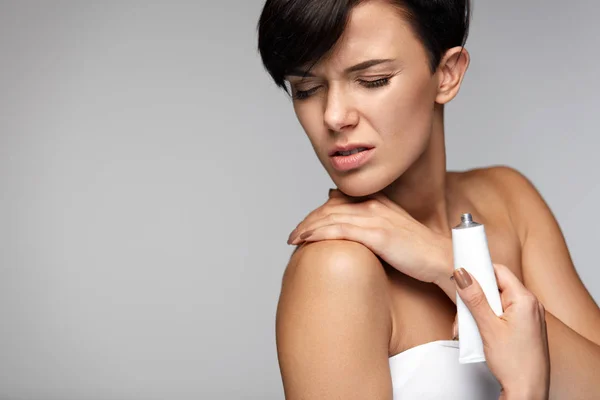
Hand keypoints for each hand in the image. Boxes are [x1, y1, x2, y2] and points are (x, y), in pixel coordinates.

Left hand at [287, 189, 451, 283]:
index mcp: (378, 203)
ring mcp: (376, 218)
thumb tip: (348, 215)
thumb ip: (371, 221)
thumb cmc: (418, 251)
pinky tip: (304, 240)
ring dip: (308, 227)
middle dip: (308, 221)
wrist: (442, 260)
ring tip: (293, 239)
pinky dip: (318, 233)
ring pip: (331, 217)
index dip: (318, 214)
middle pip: (330, 208)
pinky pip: (340, 230)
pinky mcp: (378, 234)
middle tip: (293, 235)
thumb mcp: (392, 230)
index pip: (338, 202)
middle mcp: (375, 205)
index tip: (304, 227)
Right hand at [452, 264, 549, 399]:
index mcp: (525, 300)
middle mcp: (531, 305)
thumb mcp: (488, 327)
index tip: (463, 274)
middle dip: (476, 299)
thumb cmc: (515, 364)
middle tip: (465, 313)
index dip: (479, 271)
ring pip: (497, 303)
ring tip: (472, 329)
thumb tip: (463, 275)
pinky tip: (481, 334)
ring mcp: (529, 317)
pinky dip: (488, 321)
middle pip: (496, 288)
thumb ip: (474, 299)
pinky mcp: (525, 328)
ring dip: (479, 313)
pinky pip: (503, 315)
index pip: (499, 270)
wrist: (527, 391)